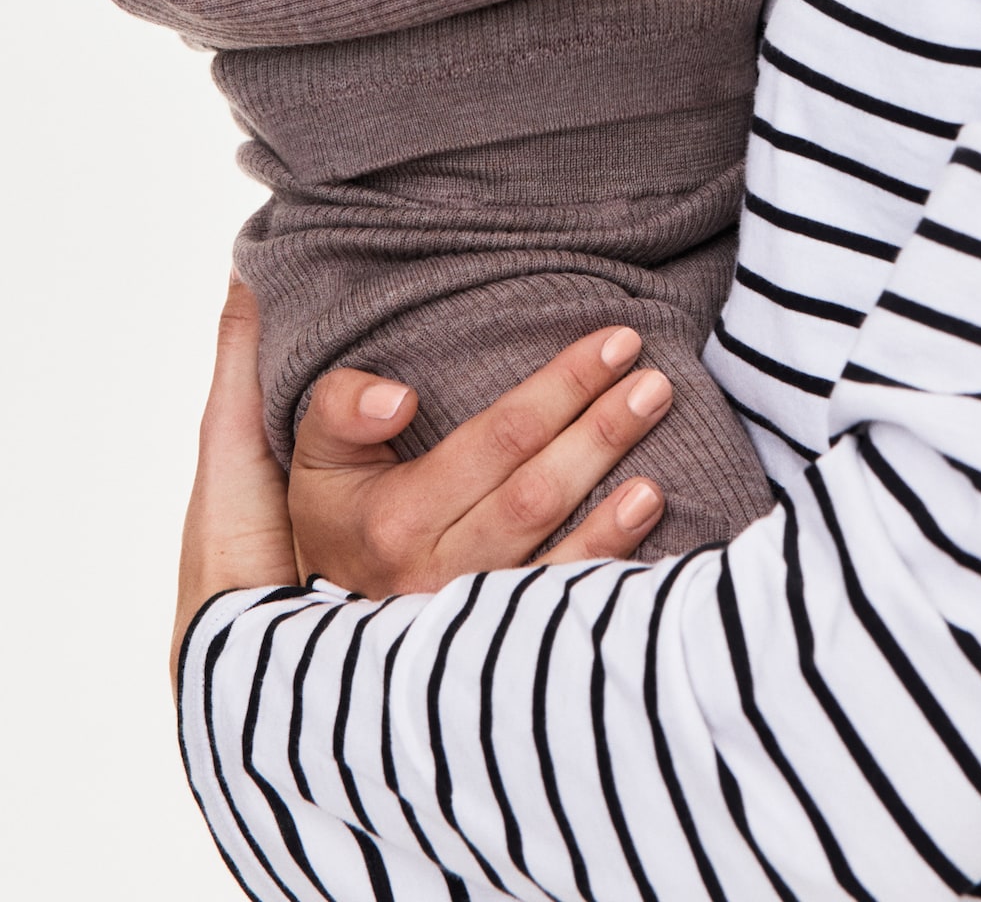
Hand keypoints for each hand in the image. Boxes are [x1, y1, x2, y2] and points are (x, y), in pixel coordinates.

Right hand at [173, 282, 671, 681]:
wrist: (317, 638)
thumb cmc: (334, 516)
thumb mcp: (312, 456)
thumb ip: (341, 411)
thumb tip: (398, 398)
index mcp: (394, 519)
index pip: (497, 439)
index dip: (562, 388)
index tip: (617, 342)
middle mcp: (435, 573)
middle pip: (537, 490)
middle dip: (601, 428)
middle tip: (654, 380)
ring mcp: (470, 619)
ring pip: (558, 550)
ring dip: (615, 494)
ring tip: (659, 436)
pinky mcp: (497, 646)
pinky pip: (562, 606)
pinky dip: (611, 562)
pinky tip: (649, 517)